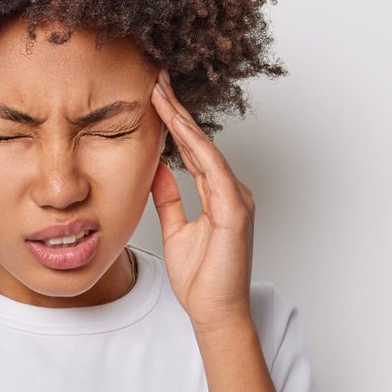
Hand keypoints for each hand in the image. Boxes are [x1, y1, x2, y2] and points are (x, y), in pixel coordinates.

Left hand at [147, 67, 255, 334]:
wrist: (215, 312)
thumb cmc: (201, 279)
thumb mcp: (175, 230)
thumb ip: (169, 199)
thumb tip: (156, 170)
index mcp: (219, 194)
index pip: (193, 150)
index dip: (174, 122)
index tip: (154, 96)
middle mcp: (232, 191)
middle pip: (200, 142)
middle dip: (178, 110)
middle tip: (156, 78)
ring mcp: (237, 198)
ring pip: (206, 149)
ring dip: (183, 120)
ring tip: (161, 93)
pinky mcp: (235, 210)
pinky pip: (214, 170)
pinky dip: (196, 146)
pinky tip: (179, 126)